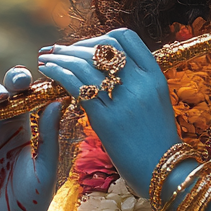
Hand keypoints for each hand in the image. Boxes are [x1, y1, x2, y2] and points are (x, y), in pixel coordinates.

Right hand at [0, 66, 63, 210]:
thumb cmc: (33, 200)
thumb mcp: (47, 168)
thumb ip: (50, 136)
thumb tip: (58, 102)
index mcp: (26, 128)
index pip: (28, 97)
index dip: (34, 85)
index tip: (45, 78)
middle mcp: (2, 127)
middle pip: (4, 94)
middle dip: (11, 84)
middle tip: (19, 84)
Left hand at [37, 30, 180, 194]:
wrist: (164, 173)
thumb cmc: (157, 142)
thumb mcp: (156, 103)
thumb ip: (137, 84)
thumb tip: (110, 72)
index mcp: (155, 75)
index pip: (125, 37)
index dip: (99, 38)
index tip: (84, 48)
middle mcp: (141, 82)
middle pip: (101, 47)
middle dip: (74, 46)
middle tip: (57, 52)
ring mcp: (125, 99)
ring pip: (85, 63)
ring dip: (60, 58)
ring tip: (46, 60)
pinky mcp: (107, 118)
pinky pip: (77, 85)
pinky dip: (58, 74)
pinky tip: (49, 74)